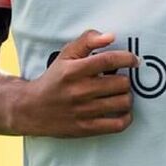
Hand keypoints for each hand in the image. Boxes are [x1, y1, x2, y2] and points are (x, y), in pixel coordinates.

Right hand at [13, 29, 137, 137]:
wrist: (32, 109)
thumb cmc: (54, 79)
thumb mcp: (65, 55)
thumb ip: (87, 41)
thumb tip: (111, 36)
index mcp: (74, 70)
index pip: (108, 60)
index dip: (127, 58)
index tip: (134, 60)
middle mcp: (79, 91)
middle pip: (121, 83)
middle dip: (125, 79)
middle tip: (120, 80)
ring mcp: (83, 111)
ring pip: (123, 102)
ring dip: (126, 96)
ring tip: (119, 94)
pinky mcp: (86, 128)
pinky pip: (118, 124)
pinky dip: (126, 117)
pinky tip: (122, 111)